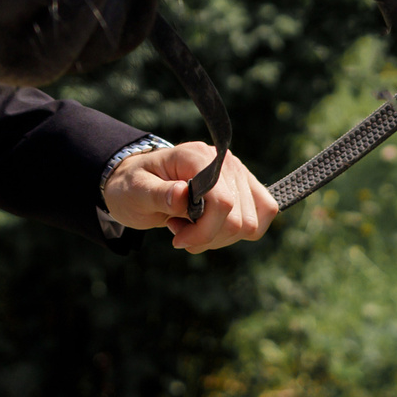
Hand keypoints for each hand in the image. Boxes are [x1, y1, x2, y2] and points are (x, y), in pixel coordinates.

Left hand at [102, 141, 277, 253]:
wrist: (137, 184)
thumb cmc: (133, 186)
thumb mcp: (135, 192)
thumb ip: (158, 194)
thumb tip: (183, 195)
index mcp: (197, 157)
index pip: (223, 202)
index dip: (204, 230)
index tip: (178, 240)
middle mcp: (225, 162)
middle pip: (240, 219)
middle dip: (209, 237)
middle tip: (179, 230)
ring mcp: (238, 174)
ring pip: (251, 224)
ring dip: (220, 237)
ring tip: (190, 226)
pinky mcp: (244, 188)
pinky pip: (263, 216)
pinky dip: (235, 233)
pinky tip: (208, 228)